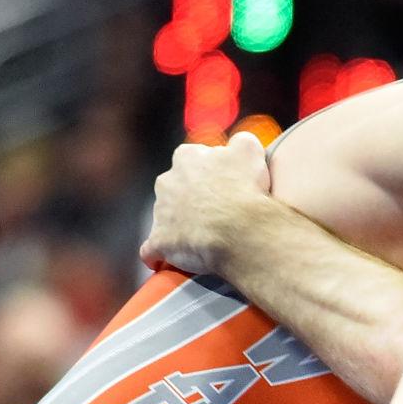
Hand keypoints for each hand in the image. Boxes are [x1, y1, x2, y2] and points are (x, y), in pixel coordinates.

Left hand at [139, 132, 272, 274]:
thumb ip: (241, 142)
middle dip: (188, 199)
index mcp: (187, 157)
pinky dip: (157, 255)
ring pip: (165, 217)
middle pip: (175, 187)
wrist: (239, 231)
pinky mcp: (160, 242)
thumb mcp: (250, 152)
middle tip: (213, 215)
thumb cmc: (246, 190)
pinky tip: (164, 261)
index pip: (193, 160)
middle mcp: (167, 181)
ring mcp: (161, 212)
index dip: (209, 175)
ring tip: (199, 241)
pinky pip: (152, 250)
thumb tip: (237, 144)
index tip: (223, 188)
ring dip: (177, 226)